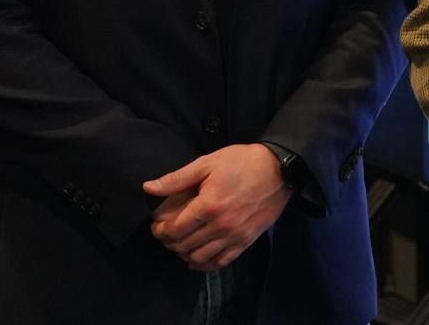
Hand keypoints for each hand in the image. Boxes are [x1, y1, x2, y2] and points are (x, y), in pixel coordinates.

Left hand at [143, 144, 291, 271]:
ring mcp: (234, 236)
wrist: (280, 169)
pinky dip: (205, 265)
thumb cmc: (242, 161)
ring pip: (199, 257)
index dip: (160, 230)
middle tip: (166, 234)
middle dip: (169, 242)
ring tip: (181, 244)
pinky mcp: (246, 241)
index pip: (174, 229)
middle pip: (184, 245)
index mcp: (208, 205)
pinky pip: (221, 262)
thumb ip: (177, 178)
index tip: (157, 225)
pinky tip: (197, 260)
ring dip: (184, 254)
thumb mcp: (208, 163)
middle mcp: (220, 225)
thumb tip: (148, 188)